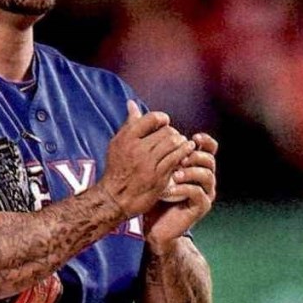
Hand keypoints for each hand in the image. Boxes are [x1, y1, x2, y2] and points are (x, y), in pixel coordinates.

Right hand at [99, 100, 194, 218]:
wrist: (114, 198)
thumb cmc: (117, 169)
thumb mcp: (117, 144)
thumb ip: (129, 124)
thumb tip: (132, 103)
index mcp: (127, 139)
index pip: (152, 118)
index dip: (162, 119)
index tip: (164, 123)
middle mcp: (137, 149)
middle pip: (166, 131)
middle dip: (173, 132)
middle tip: (175, 137)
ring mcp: (148, 163)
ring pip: (173, 143)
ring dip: (181, 142)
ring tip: (181, 144)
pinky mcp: (159, 176)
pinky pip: (177, 158)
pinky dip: (184, 152)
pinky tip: (187, 151)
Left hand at [143, 131, 217, 253]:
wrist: (155, 226)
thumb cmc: (154, 196)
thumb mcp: (154, 170)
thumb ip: (153, 148)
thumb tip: (137, 113)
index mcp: (197, 166)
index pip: (209, 148)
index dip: (204, 141)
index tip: (192, 137)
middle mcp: (205, 178)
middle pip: (210, 159)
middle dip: (195, 156)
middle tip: (180, 158)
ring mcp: (205, 193)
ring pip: (207, 175)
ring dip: (191, 172)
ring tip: (174, 174)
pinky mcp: (201, 207)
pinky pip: (198, 194)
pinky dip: (184, 189)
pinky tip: (169, 190)